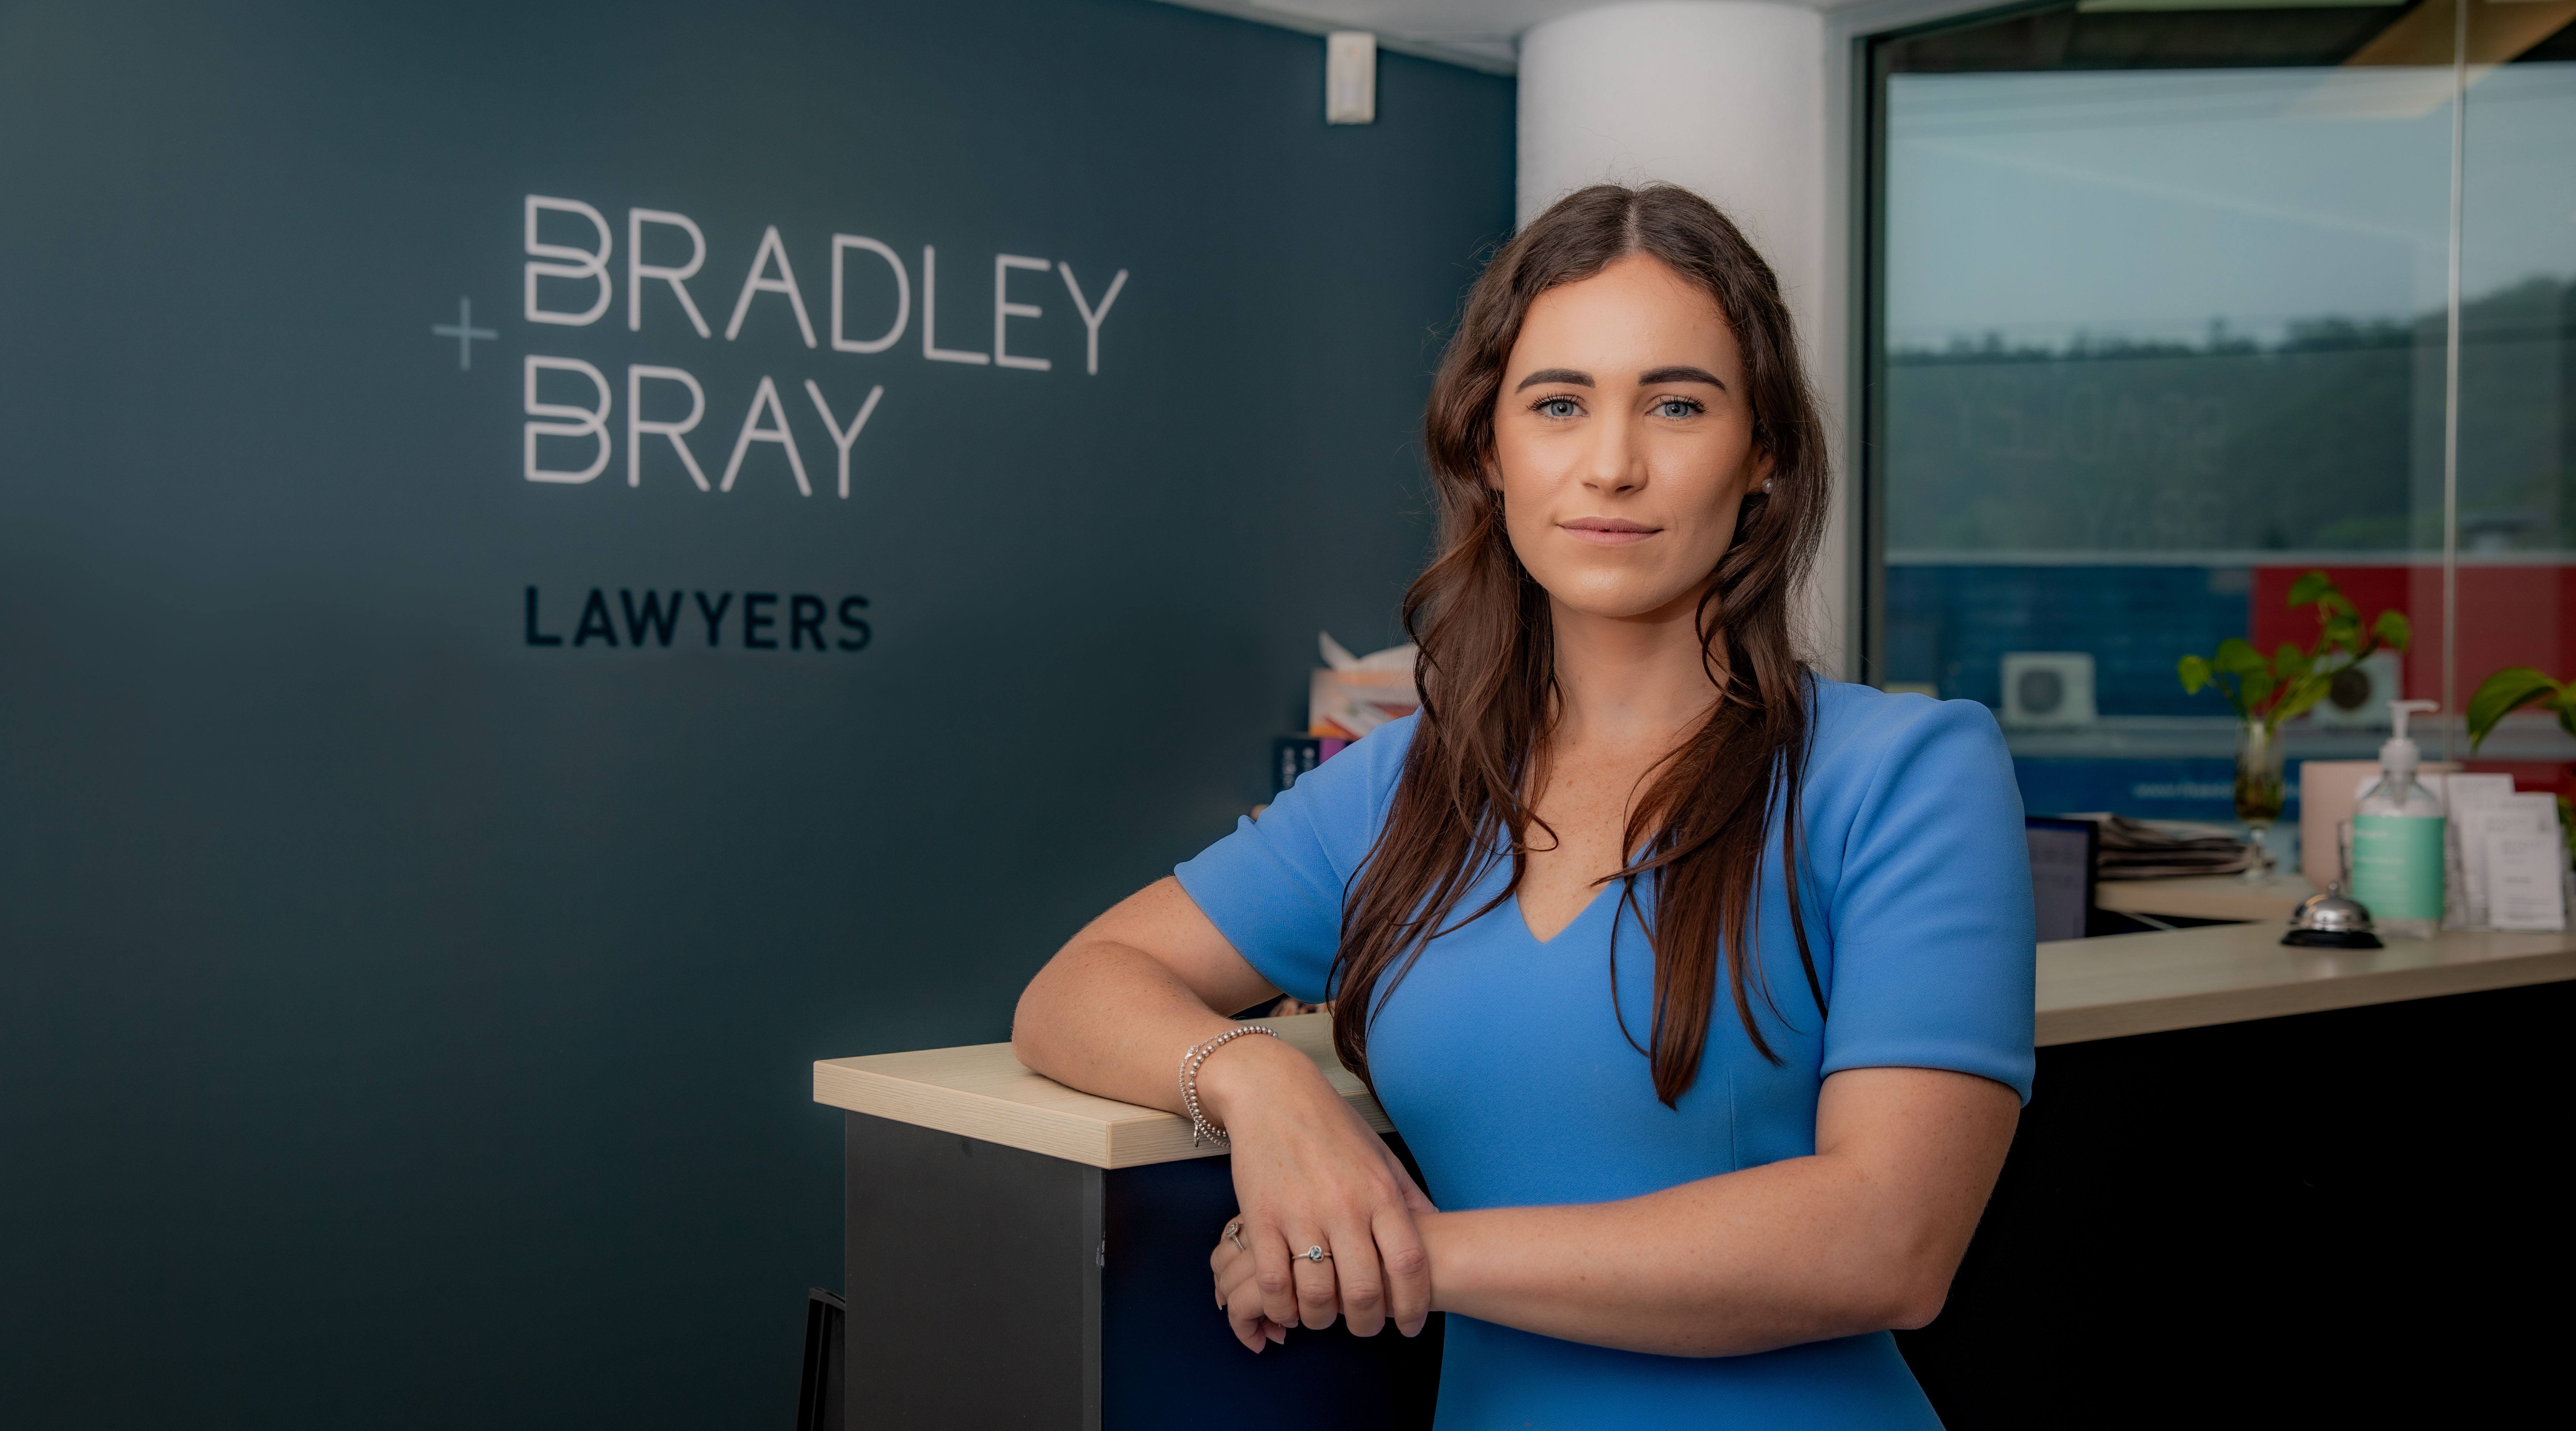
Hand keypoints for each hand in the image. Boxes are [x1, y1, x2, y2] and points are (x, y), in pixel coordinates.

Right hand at [1197, 1035, 1436, 1350]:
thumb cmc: (1332, 1126)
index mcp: (1380, 1193)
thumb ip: (1409, 1197)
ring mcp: (1300, 1214)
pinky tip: (1288, 1306)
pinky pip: (1274, 1282)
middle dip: (1367, 1323)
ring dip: (1322, 1319)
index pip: (1409, 1264)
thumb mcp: (1381, 1157)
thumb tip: (1439, 1230)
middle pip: (1365, 1290)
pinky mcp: (1261, 1218)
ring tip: (1324, 1317)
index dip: (1414, 1305)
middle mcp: (1345, 1207)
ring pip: (1318, 1294)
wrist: (1272, 1093)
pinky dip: (1282, 1306)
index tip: (1411, 1325)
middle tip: (1364, 1326)